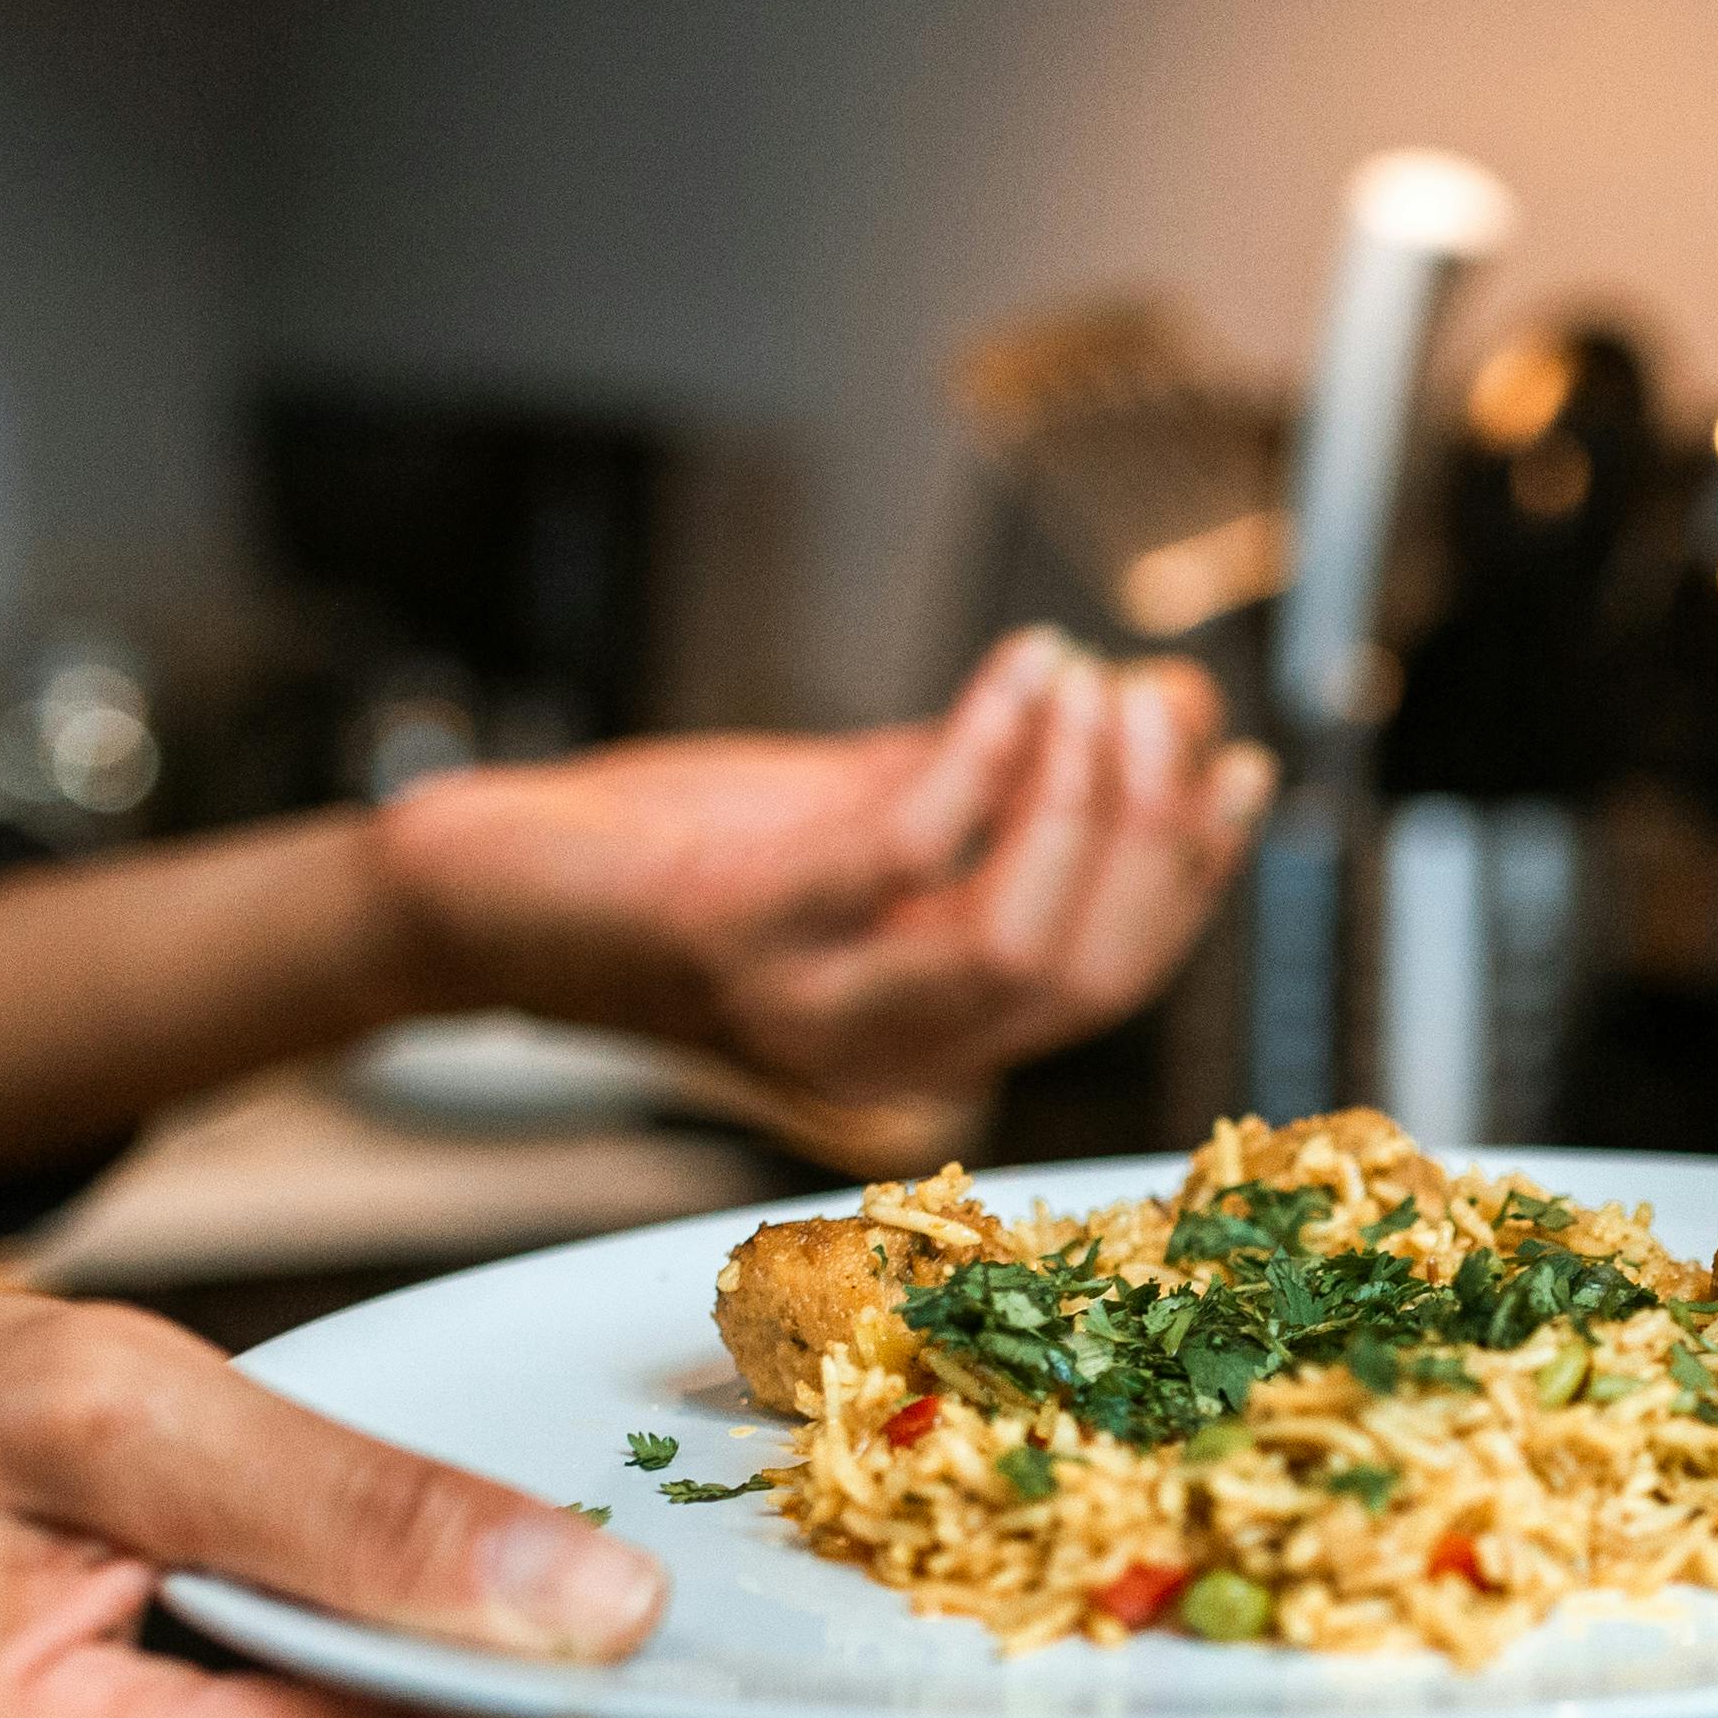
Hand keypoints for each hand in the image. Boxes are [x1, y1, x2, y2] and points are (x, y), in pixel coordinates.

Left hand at [371, 626, 1271, 1105]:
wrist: (485, 893)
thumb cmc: (671, 858)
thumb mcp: (859, 820)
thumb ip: (997, 786)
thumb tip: (1160, 705)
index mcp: (924, 1036)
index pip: (1106, 984)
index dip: (1189, 879)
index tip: (1231, 767)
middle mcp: (879, 1048)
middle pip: (1084, 974)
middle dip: (1153, 831)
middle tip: (1161, 706)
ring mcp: (810, 1001)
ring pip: (1017, 940)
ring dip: (1082, 797)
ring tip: (1092, 681)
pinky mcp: (742, 931)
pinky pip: (910, 848)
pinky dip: (989, 746)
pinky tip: (1021, 668)